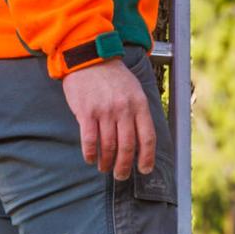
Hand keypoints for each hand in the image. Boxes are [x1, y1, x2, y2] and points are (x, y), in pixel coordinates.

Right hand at [62, 58, 155, 178]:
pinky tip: (90, 159)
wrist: (90, 58)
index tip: (144, 170)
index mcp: (139, 104)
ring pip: (108, 147)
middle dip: (124, 166)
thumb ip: (139, 112)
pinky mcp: (86, 112)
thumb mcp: (134, 90)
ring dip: (107, 162)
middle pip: (127, 147)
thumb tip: (142, 140)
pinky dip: (90, 154)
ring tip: (105, 168)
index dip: (147, 158)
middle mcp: (124, 109)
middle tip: (121, 176)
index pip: (148, 137)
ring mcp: (105, 111)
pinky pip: (90, 141)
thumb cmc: (113, 77)